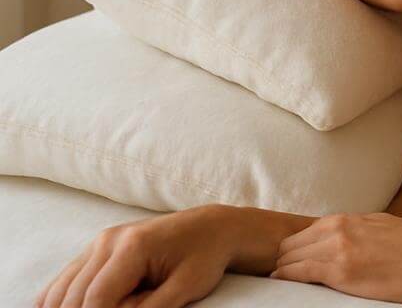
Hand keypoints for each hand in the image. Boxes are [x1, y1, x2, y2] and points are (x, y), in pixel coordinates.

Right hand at [32, 206, 231, 307]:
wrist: (212, 228)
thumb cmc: (204, 257)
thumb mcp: (185, 288)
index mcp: (133, 246)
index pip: (97, 297)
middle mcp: (110, 240)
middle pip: (74, 295)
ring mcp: (100, 242)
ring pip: (62, 288)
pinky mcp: (97, 248)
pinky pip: (65, 279)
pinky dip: (62, 300)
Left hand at [269, 211, 401, 303]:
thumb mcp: (381, 226)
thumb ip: (354, 229)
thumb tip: (334, 237)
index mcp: (347, 218)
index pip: (301, 233)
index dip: (292, 250)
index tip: (289, 263)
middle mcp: (339, 230)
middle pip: (289, 246)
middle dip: (282, 260)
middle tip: (280, 275)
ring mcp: (338, 250)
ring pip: (289, 259)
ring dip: (282, 271)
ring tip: (281, 282)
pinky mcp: (340, 273)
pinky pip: (298, 273)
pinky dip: (286, 279)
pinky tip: (281, 284)